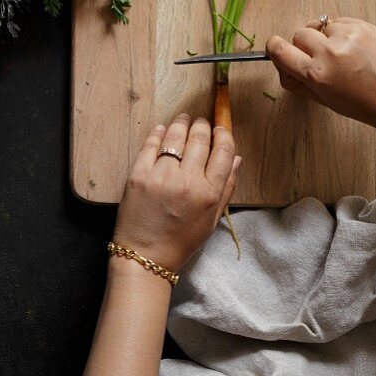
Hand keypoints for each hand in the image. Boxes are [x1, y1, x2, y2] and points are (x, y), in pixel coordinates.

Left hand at [112, 114, 240, 272]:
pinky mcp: (138, 174)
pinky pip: (151, 144)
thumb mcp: (212, 219)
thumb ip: (227, 188)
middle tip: (201, 122)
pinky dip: (158, 132)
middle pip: (200, 138)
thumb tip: (237, 158)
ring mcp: (161, 176)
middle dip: (203, 125)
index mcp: (209, 193)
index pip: (223, 151)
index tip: (220, 129)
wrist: (145, 257)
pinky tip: (162, 129)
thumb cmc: (182, 241)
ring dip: (182, 123)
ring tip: (183, 119)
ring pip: (175, 136)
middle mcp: (187, 181)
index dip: (224, 134)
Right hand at [266, 17, 375, 135]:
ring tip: (344, 54)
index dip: (275, 49)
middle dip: (304, 46)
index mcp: (315, 74)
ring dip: (325, 38)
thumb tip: (284, 66)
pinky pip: (339, 22)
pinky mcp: (362, 25)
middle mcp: (328, 52)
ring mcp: (346, 35)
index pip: (279, 50)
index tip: (279, 50)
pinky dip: (342, 33)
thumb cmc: (363, 105)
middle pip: (298, 35)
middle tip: (320, 58)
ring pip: (320, 27)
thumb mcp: (325, 101)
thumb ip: (299, 83)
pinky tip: (355, 48)